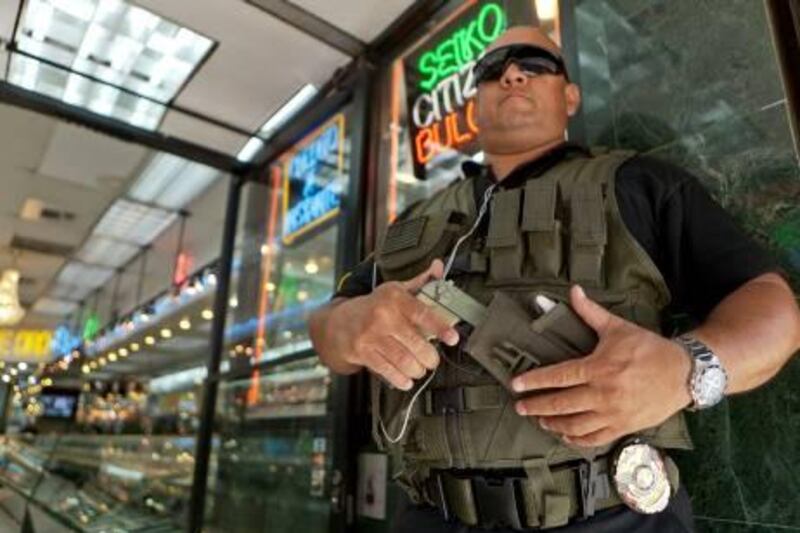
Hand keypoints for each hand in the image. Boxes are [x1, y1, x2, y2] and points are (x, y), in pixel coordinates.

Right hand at [325, 260, 458, 389]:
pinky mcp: (361, 352)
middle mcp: (382, 314)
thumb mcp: (394, 290)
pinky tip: (406, 379)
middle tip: (432, 360)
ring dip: (417, 370)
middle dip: (430, 357)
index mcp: (394, 297)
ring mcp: (370, 334)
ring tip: (420, 369)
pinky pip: (387, 370)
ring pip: (404, 360)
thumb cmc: (373, 306)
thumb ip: (420, 281)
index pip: (422, 312)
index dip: (440, 327)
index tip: (453, 338)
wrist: (337, 323)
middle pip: (416, 342)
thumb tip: (438, 265)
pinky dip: (401, 379)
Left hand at [511, 285, 691, 446]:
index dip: (534, 381)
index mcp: (599, 368)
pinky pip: (595, 439)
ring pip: (575, 425)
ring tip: (539, 419)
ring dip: (553, 424)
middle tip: (520, 406)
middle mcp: (604, 393)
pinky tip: (565, 436)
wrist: (684, 373)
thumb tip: (573, 291)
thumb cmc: (649, 348)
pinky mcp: (624, 427)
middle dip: (536, 406)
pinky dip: (577, 440)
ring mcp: (614, 413)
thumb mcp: (618, 327)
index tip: (516, 385)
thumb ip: (590, 312)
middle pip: (561, 404)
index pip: (559, 376)